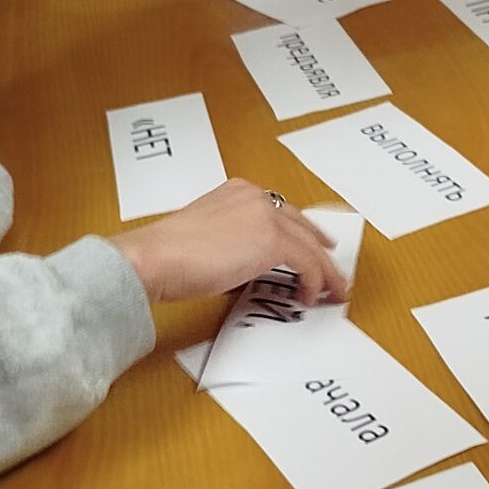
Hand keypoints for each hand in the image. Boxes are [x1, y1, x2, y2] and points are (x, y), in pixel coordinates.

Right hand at [106, 179, 347, 304]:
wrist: (154, 258)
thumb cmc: (165, 255)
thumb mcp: (206, 238)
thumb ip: (233, 242)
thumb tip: (248, 265)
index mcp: (237, 192)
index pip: (282, 212)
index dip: (303, 234)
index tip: (315, 248)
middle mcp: (254, 197)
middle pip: (302, 227)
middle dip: (321, 254)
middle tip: (334, 273)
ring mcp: (264, 216)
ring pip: (310, 246)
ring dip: (325, 273)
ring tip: (333, 292)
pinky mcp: (271, 241)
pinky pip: (307, 264)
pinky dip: (314, 282)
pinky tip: (310, 296)